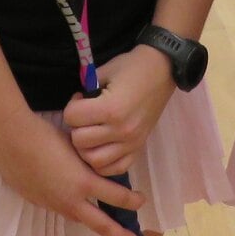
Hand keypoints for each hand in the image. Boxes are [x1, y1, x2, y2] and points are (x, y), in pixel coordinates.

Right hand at [0, 108, 146, 235]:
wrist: (13, 141)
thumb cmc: (45, 136)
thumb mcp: (74, 147)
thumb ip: (87, 161)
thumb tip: (96, 163)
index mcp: (84, 182)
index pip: (116, 197)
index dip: (132, 201)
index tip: (141, 201)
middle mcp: (71, 199)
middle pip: (101, 224)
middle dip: (120, 235)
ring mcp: (53, 204)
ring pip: (78, 218)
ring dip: (92, 223)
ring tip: (103, 225)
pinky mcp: (37, 202)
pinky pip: (59, 210)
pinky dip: (70, 209)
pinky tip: (70, 203)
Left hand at [64, 45, 174, 176]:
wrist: (162, 70)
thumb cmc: (131, 67)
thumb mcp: (104, 71)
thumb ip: (86, 89)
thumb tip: (75, 105)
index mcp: (111, 109)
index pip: (71, 118)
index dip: (71, 106)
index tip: (81, 99)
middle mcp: (121, 130)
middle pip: (80, 141)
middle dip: (76, 127)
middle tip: (84, 116)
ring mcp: (131, 143)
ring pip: (94, 160)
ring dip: (87, 148)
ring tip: (91, 132)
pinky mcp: (139, 148)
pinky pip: (116, 168)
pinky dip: (104, 162)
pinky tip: (102, 147)